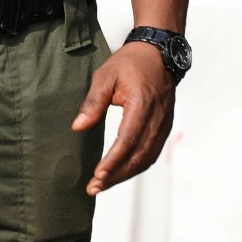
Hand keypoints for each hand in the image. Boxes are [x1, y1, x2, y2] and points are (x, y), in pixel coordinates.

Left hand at [71, 42, 176, 195]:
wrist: (158, 54)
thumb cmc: (130, 62)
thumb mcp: (105, 76)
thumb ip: (93, 103)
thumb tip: (78, 127)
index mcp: (142, 104)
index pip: (128, 139)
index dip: (113, 160)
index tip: (98, 175)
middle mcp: (156, 118)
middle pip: (138, 155)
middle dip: (116, 175)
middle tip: (94, 187)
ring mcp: (163, 124)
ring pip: (146, 158)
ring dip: (125, 174)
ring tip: (103, 184)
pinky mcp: (163, 127)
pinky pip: (151, 153)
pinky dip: (135, 166)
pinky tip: (120, 172)